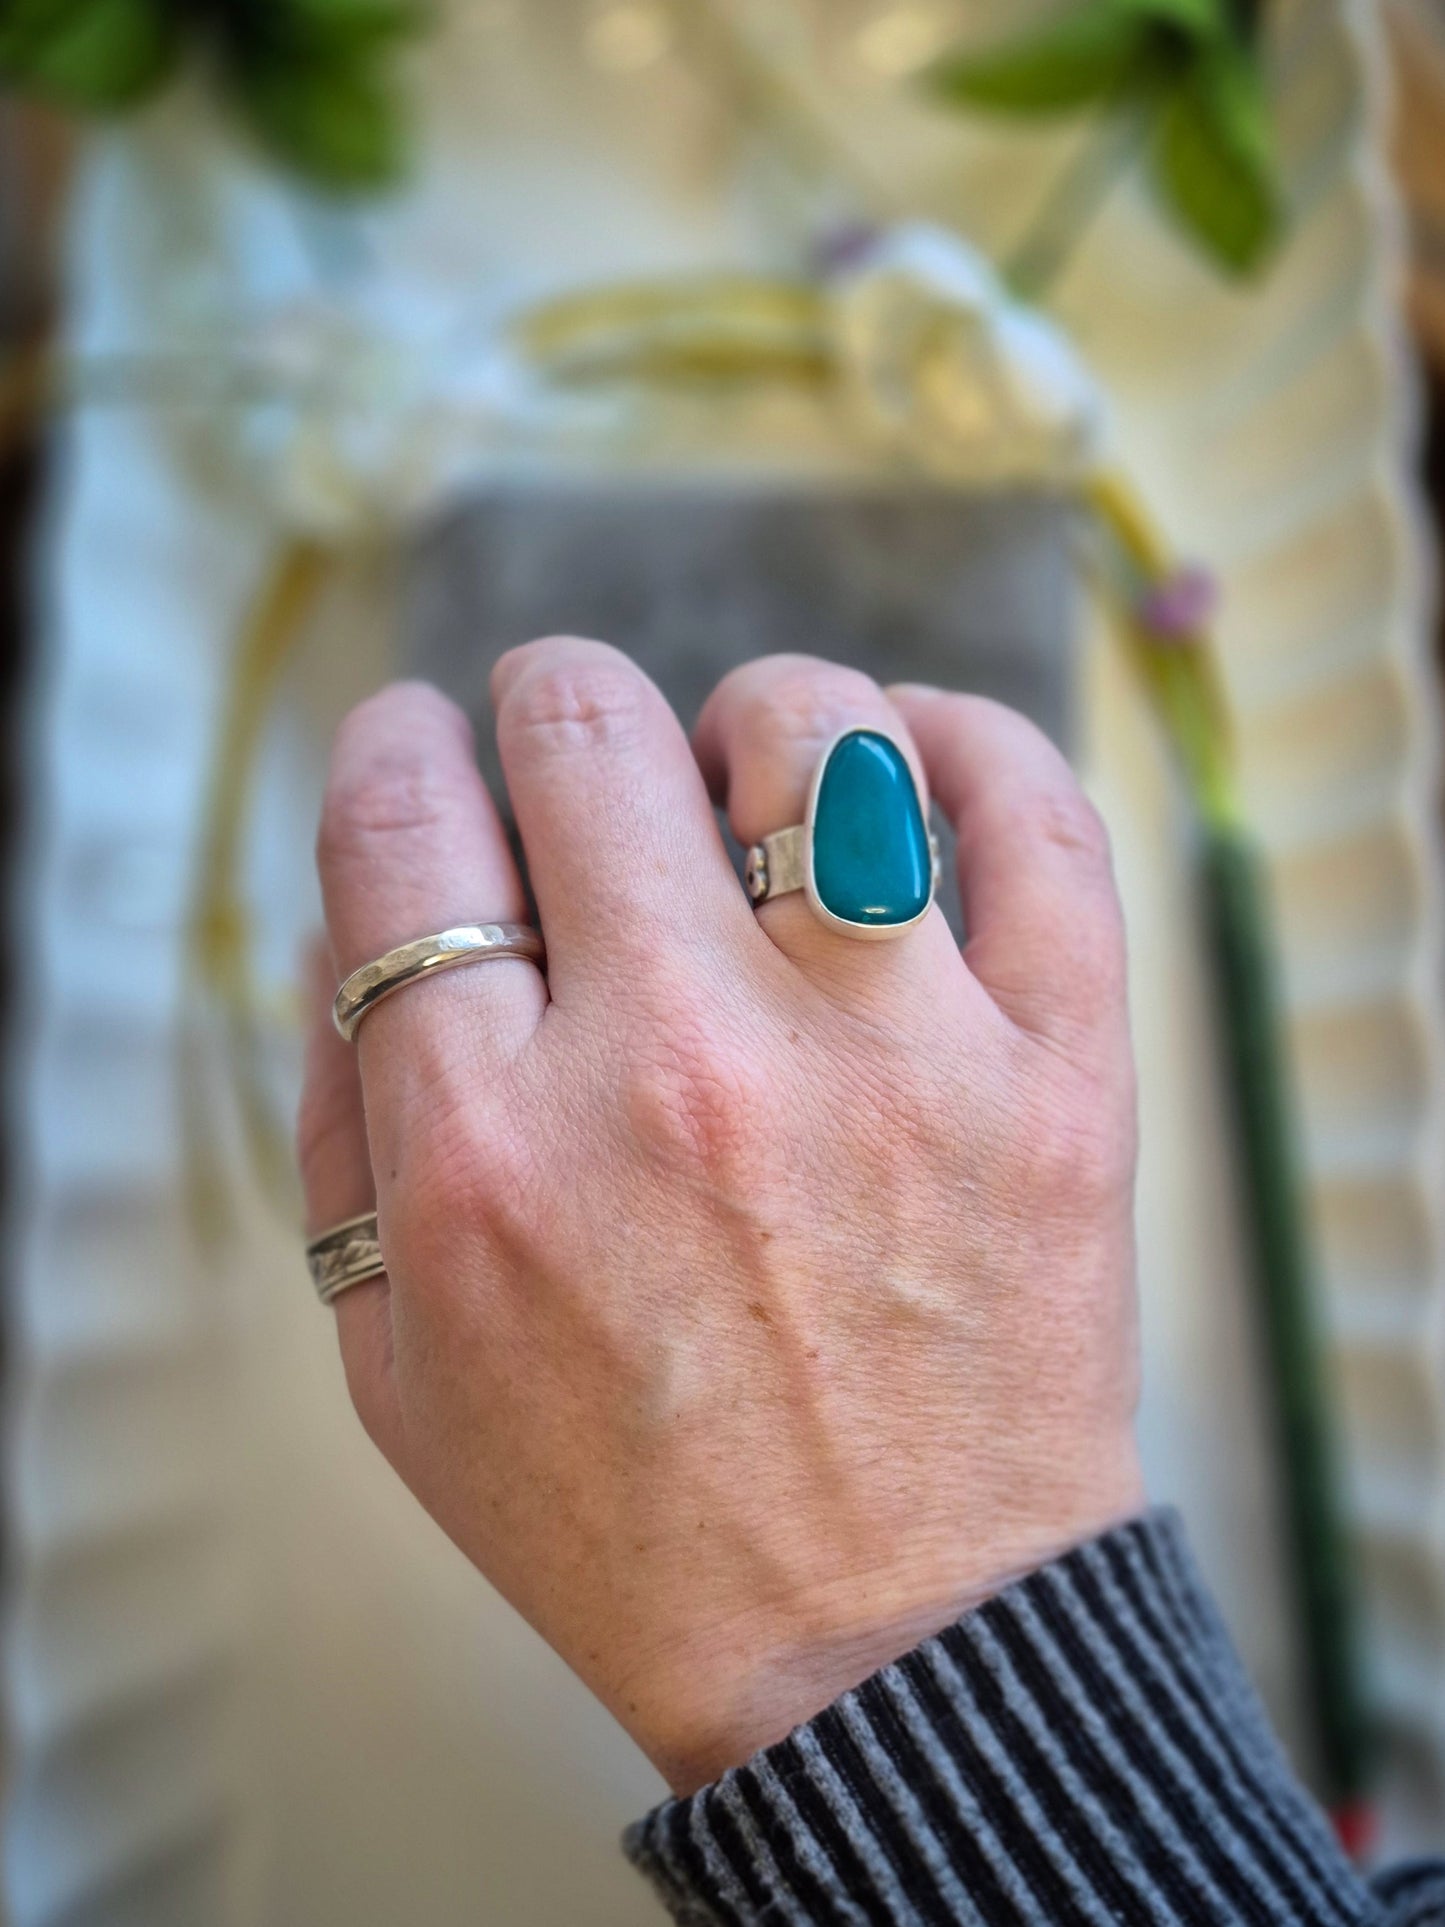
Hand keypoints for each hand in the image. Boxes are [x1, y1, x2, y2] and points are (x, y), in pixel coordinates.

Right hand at [298, 642, 1143, 1793]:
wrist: (885, 1659)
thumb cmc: (625, 1509)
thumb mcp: (397, 1361)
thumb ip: (345, 1119)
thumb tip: (361, 909)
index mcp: (489, 1148)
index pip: (399, 824)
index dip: (396, 752)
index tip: (421, 754)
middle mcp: (681, 1074)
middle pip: (583, 728)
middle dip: (553, 710)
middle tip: (578, 761)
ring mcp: (892, 1064)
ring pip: (813, 731)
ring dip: (754, 721)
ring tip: (751, 781)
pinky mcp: (1060, 1082)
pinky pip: (1038, 820)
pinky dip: (970, 750)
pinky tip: (919, 769)